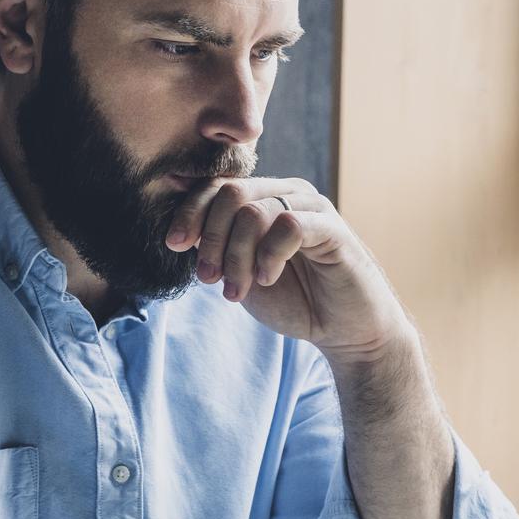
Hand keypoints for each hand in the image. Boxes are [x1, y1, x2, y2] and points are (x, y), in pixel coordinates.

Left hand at [165, 177, 410, 363]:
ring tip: (236, 291)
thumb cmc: (295, 301)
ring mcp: (313, 208)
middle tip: (207, 278)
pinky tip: (267, 279)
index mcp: (265, 199)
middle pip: (232, 194)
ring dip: (236, 256)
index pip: (218, 187)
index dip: (190, 212)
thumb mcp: (242, 273)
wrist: (344, 331)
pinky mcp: (333, 229)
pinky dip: (269, 256)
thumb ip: (216, 246)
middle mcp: (289, 194)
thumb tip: (177, 220)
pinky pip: (289, 225)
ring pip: (255, 211)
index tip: (174, 245)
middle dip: (211, 238)